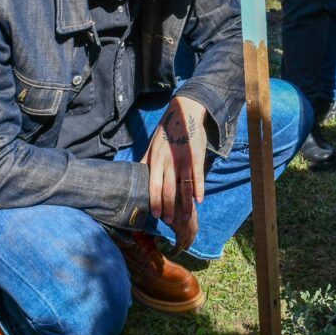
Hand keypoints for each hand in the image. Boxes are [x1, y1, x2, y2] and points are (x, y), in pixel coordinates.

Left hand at [141, 97, 207, 250]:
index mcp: (156, 160)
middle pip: (168, 190)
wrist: (183, 113)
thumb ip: (145, 160)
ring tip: (186, 216)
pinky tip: (199, 200)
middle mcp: (168, 162)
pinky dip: (199, 190)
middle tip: (170, 221)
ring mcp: (183, 160)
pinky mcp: (196, 157)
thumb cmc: (166, 131)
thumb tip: (136, 174)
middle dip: (169, 207)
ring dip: (185, 204)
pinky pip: (197, 177)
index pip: (153, 186)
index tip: (157, 215)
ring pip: (183, 187)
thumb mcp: (151, 145)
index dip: (155, 202)